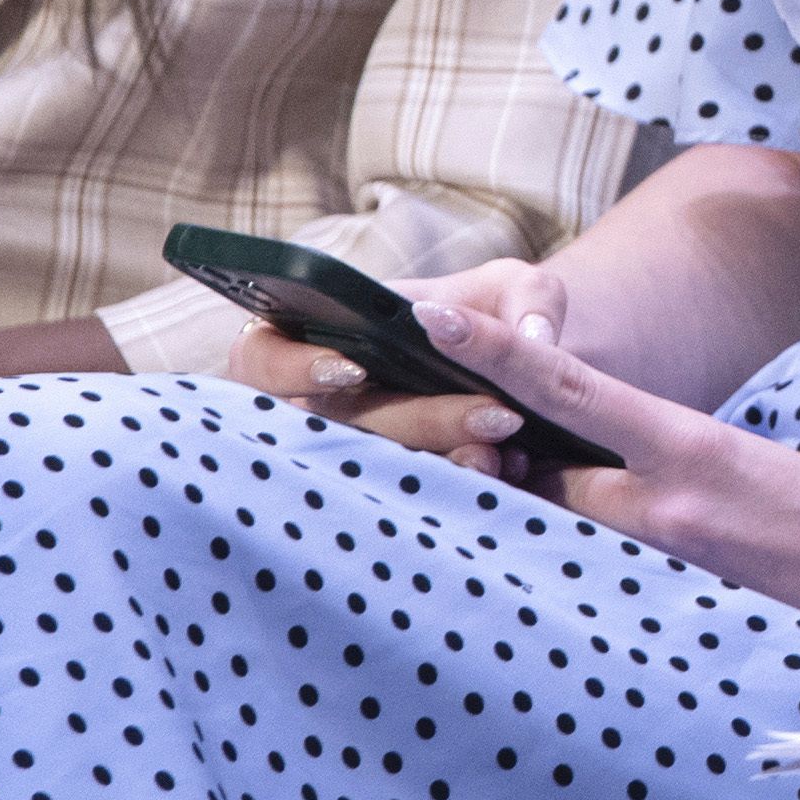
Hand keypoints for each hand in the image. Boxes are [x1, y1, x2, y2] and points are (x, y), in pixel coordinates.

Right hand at [229, 252, 578, 460]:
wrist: (536, 374)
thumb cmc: (502, 318)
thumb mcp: (520, 293)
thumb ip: (530, 299)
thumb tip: (533, 336)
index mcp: (328, 339)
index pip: (263, 356)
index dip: (291, 366)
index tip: (353, 369)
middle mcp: (330, 402)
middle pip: (336, 425)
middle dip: (420, 421)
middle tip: (495, 415)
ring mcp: (358, 453)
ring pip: (370, 473)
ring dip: (439, 466)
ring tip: (503, 455)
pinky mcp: (398, 494)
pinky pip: (408, 505)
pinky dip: (456, 494)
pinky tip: (507, 478)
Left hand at [403, 303, 799, 651]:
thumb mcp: (759, 458)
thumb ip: (683, 455)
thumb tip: (632, 459)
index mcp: (694, 447)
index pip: (571, 391)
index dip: (497, 354)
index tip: (435, 319)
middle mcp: (670, 505)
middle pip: (546, 474)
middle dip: (511, 456)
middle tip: (472, 436)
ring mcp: (673, 559)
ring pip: (572, 523)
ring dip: (550, 504)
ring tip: (525, 486)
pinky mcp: (681, 599)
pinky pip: (608, 568)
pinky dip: (592, 550)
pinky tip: (581, 560)